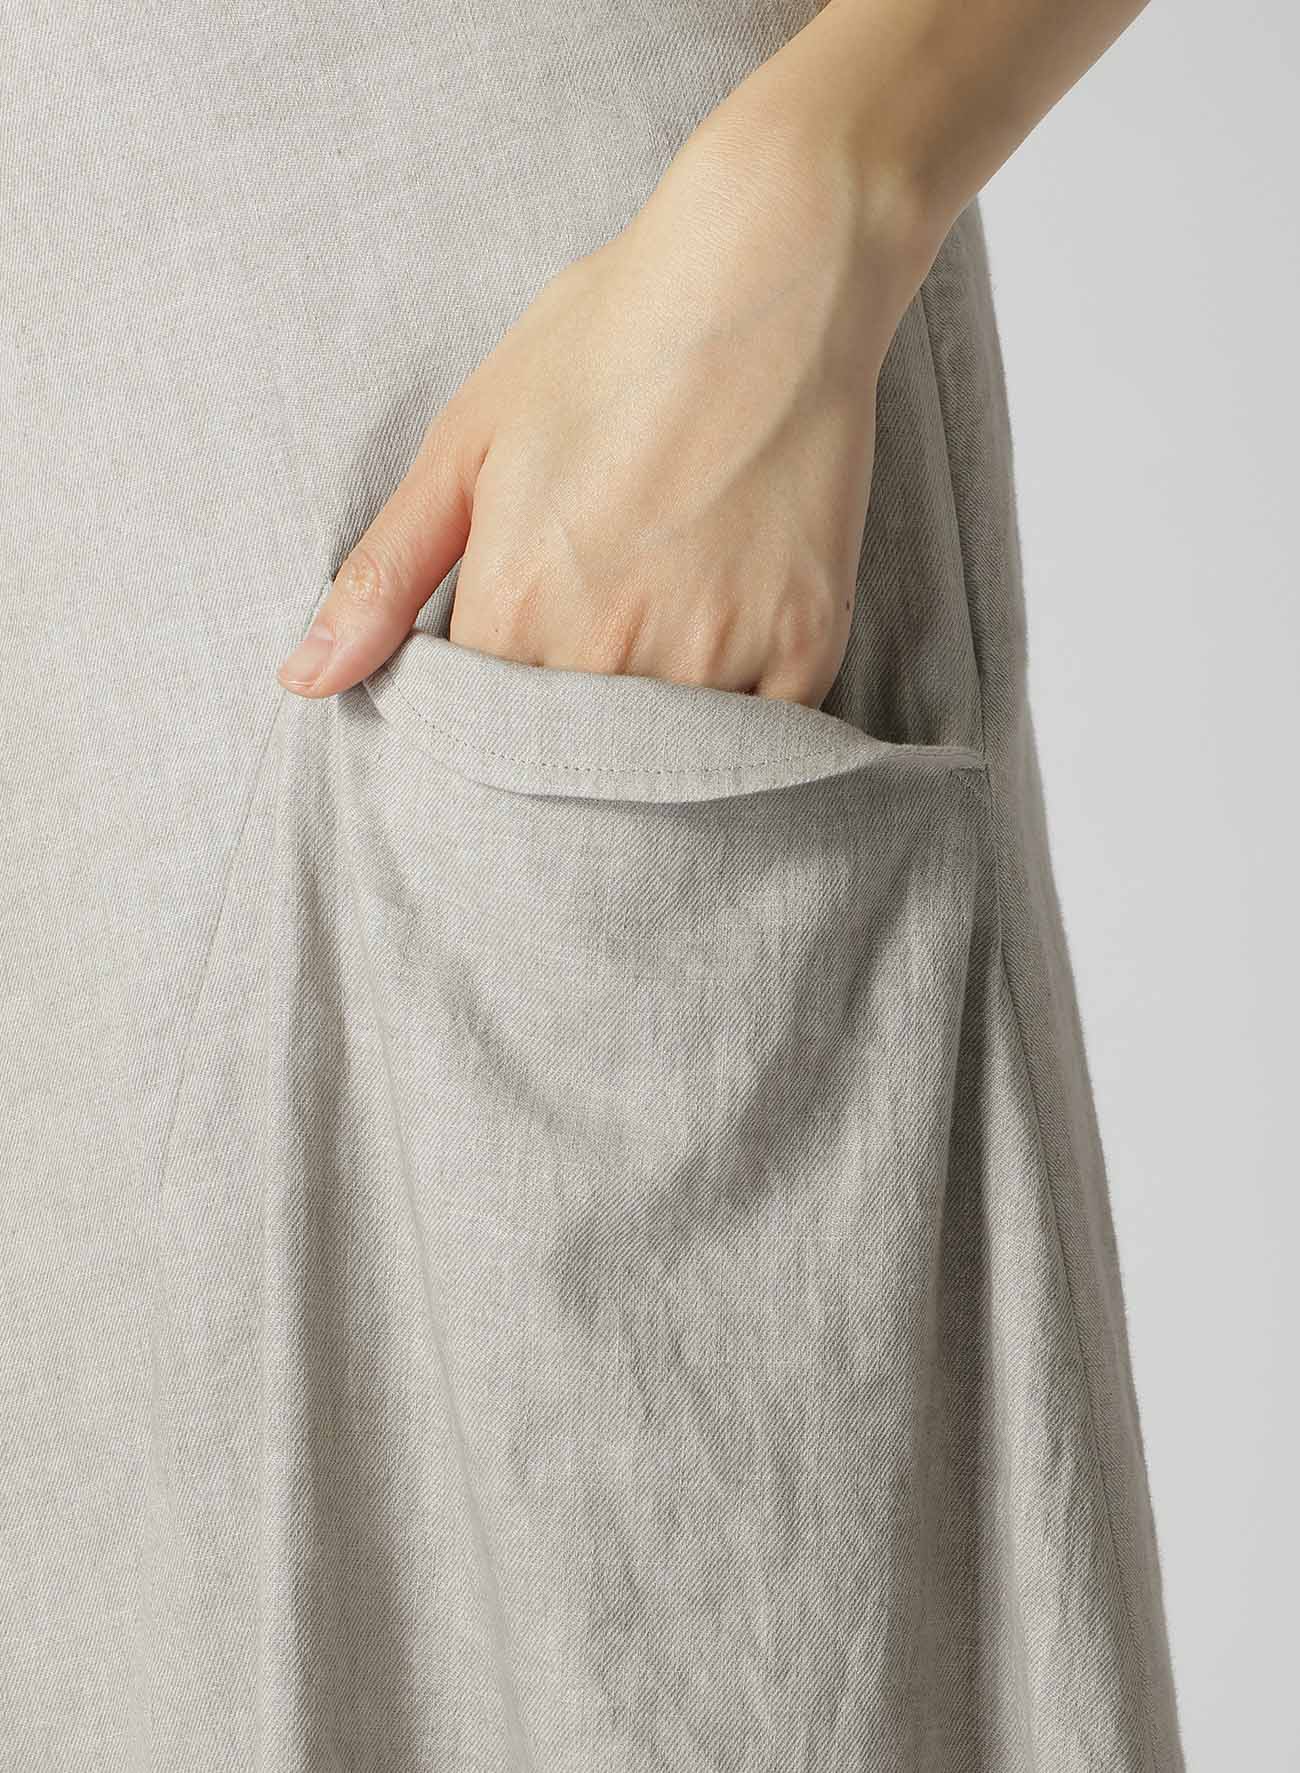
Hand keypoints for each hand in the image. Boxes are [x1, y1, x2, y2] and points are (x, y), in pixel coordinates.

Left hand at [276, 115, 934, 707]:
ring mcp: (720, 655)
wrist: (773, 273)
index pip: (474, 745)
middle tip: (573, 691)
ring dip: (641, 756)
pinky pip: (763, 745)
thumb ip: (384, 575)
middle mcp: (615, 650)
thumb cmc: (608, 342)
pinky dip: (736, 736)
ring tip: (644, 680)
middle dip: (553, 760)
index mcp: (521, 605)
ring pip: (661, 769)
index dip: (476, 735)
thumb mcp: (466, 442)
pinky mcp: (807, 648)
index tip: (492, 708)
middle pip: (565, 771)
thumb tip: (303, 681)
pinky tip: (717, 678)